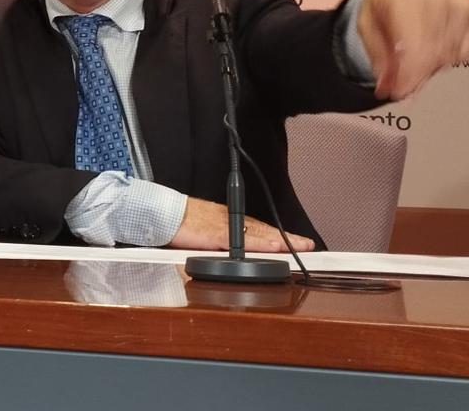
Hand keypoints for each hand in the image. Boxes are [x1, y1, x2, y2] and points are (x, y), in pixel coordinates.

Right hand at [169, 197, 314, 252]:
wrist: (160, 213)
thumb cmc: (176, 222)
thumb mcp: (200, 232)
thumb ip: (216, 242)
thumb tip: (230, 255)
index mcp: (225, 221)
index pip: (256, 228)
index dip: (276, 235)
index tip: (294, 240)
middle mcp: (229, 220)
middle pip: (263, 229)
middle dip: (287, 237)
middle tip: (308, 244)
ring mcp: (224, 227)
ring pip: (258, 233)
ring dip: (280, 240)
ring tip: (300, 246)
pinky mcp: (217, 234)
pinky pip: (243, 241)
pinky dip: (261, 244)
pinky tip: (274, 247)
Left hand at [357, 0, 468, 99]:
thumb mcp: (368, 23)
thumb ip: (377, 55)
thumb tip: (387, 88)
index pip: (413, 49)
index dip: (407, 77)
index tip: (398, 93)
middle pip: (433, 56)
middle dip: (416, 76)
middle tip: (403, 82)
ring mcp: (462, 5)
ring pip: (450, 57)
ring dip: (431, 66)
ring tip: (415, 52)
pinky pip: (466, 53)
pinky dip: (450, 57)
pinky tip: (436, 43)